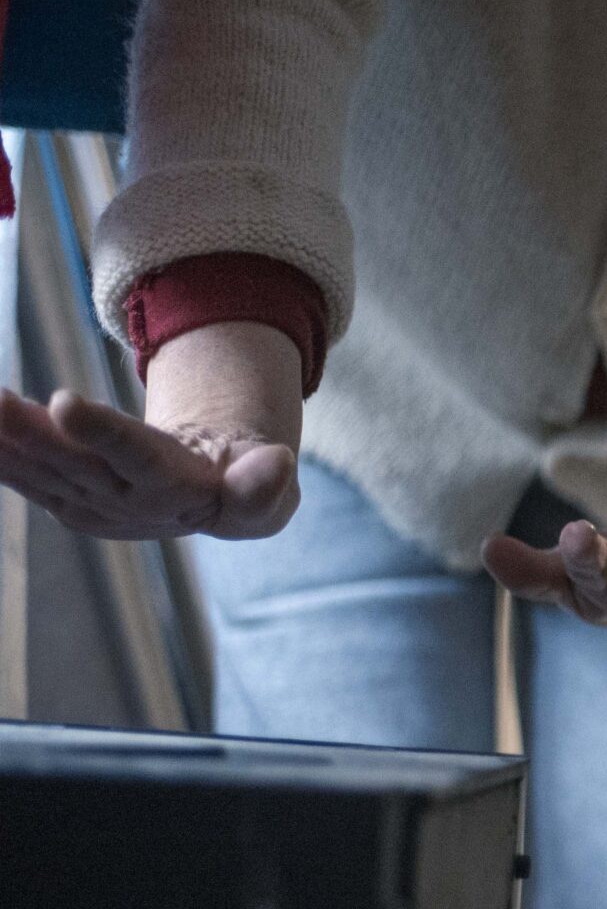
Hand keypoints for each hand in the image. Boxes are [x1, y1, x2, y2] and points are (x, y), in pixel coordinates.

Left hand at [0, 322, 303, 538]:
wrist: (215, 506)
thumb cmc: (245, 486)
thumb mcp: (269, 490)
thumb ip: (265, 483)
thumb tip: (277, 463)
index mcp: (177, 492)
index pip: (135, 457)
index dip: (100, 432)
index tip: (65, 402)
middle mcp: (127, 503)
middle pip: (74, 463)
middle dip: (30, 433)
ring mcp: (91, 504)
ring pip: (40, 468)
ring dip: (3, 439)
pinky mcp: (67, 500)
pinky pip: (24, 474)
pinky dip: (0, 454)